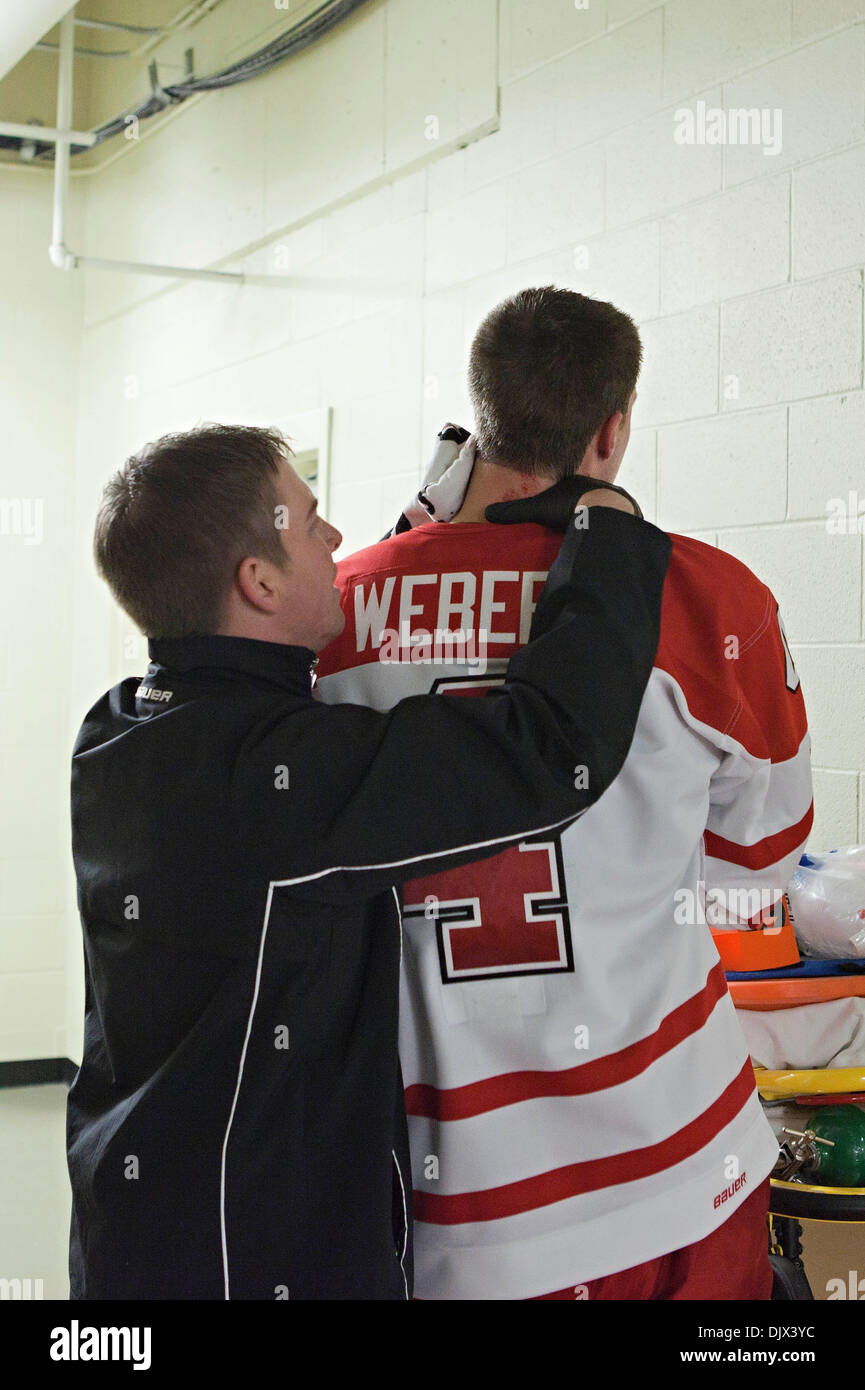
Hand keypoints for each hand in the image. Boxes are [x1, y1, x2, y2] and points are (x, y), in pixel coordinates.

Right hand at [485, 476, 641, 530]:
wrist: (609, 512)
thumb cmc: (573, 505)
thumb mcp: (539, 509)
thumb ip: (516, 511)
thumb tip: (488, 513)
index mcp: (578, 483)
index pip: (564, 491)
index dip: (556, 503)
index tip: (550, 514)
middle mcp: (597, 489)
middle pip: (582, 502)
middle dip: (575, 514)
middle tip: (565, 529)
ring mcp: (614, 503)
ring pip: (600, 513)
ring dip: (592, 523)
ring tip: (582, 537)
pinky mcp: (626, 518)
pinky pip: (614, 524)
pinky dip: (606, 532)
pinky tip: (600, 542)